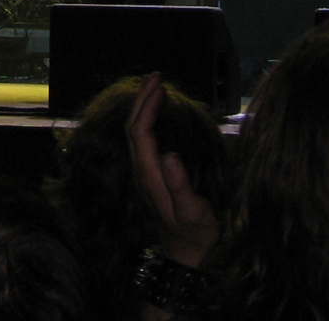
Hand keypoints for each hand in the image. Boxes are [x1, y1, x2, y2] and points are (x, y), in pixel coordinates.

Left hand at [127, 73, 219, 265]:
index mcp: (150, 175)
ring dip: (143, 107)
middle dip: (142, 99)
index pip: (140, 132)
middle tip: (156, 76)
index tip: (159, 86)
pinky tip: (158, 113)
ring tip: (156, 87)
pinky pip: (143, 139)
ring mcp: (145, 172)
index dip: (147, 107)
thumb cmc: (195, 233)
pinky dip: (148, 119)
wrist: (187, 253)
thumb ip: (180, 186)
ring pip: (136, 132)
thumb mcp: (192, 212)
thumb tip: (170, 155)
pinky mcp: (151, 174)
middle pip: (133, 127)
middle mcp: (143, 171)